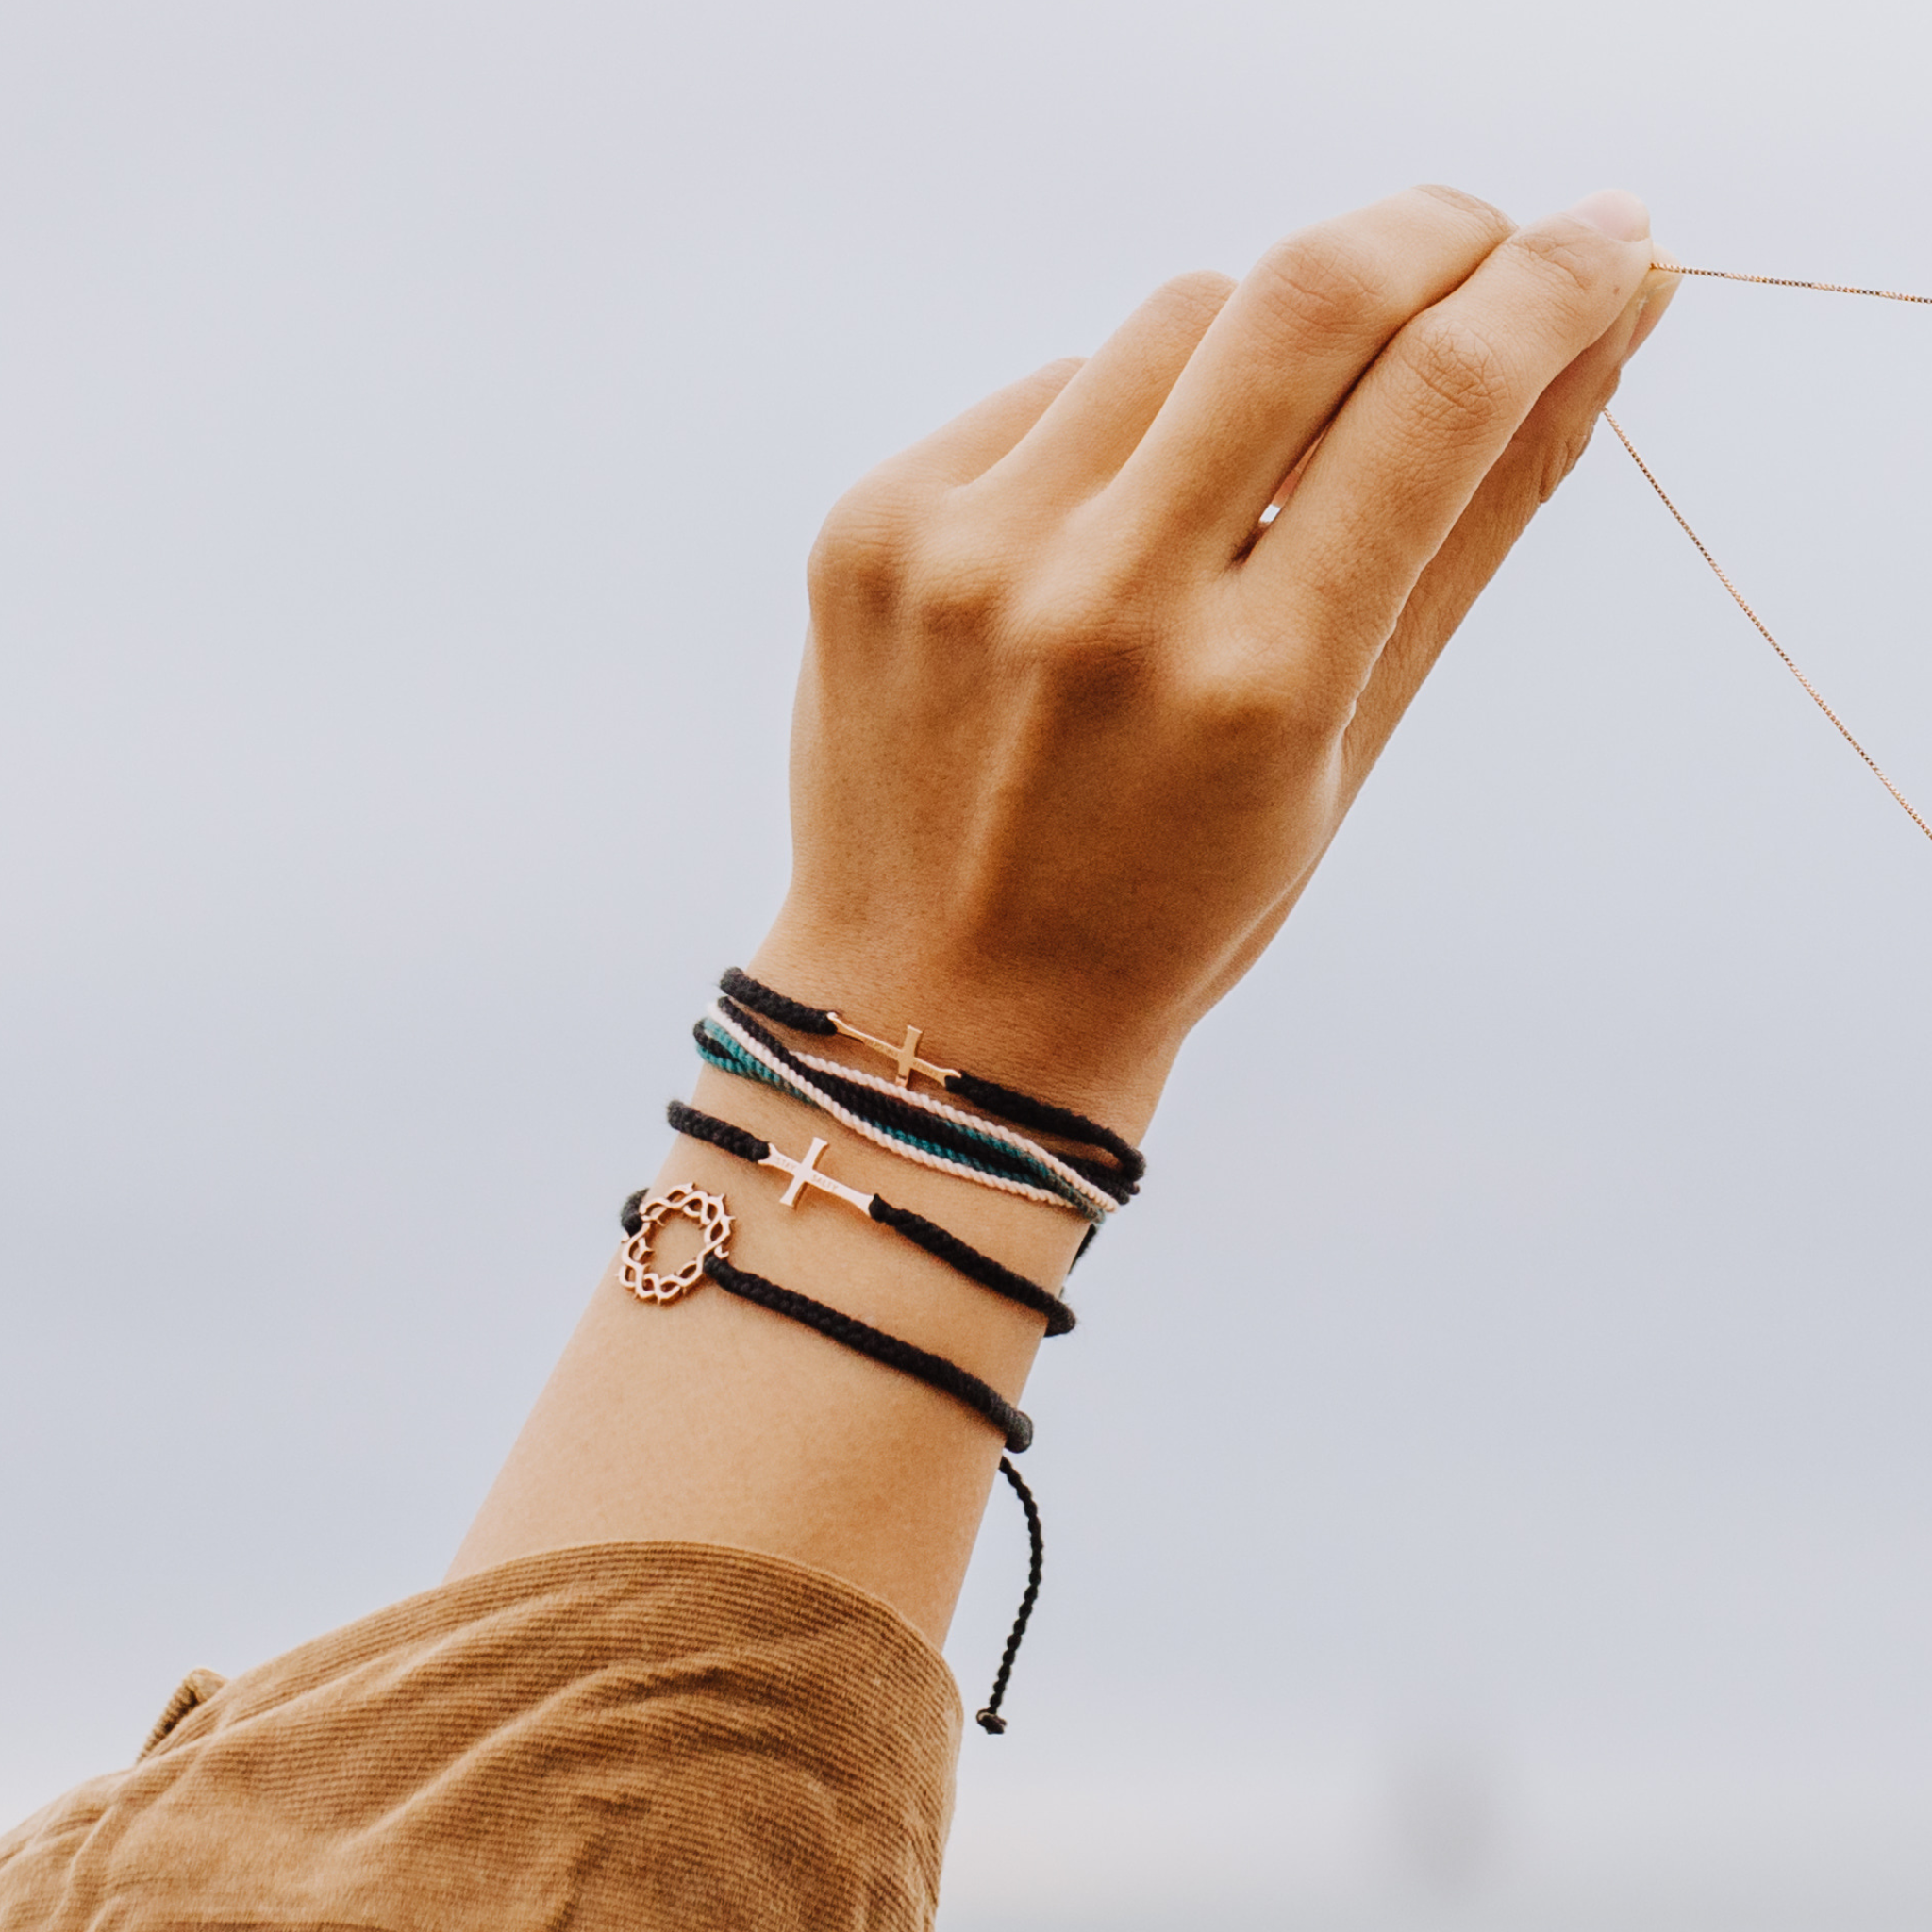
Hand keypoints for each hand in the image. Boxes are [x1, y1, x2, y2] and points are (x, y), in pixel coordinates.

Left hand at [752, 186, 1673, 1131]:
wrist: (939, 1006)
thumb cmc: (1171, 909)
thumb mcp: (1345, 756)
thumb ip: (1470, 535)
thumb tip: (1598, 332)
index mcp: (1253, 692)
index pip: (1439, 401)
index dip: (1552, 285)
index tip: (1606, 239)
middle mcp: (1102, 604)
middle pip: (1304, 297)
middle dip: (1430, 234)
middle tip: (1482, 243)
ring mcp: (966, 556)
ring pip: (1174, 319)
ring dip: (1263, 345)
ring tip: (1264, 455)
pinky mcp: (875, 527)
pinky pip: (1051, 389)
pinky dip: (1123, 422)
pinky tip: (1119, 526)